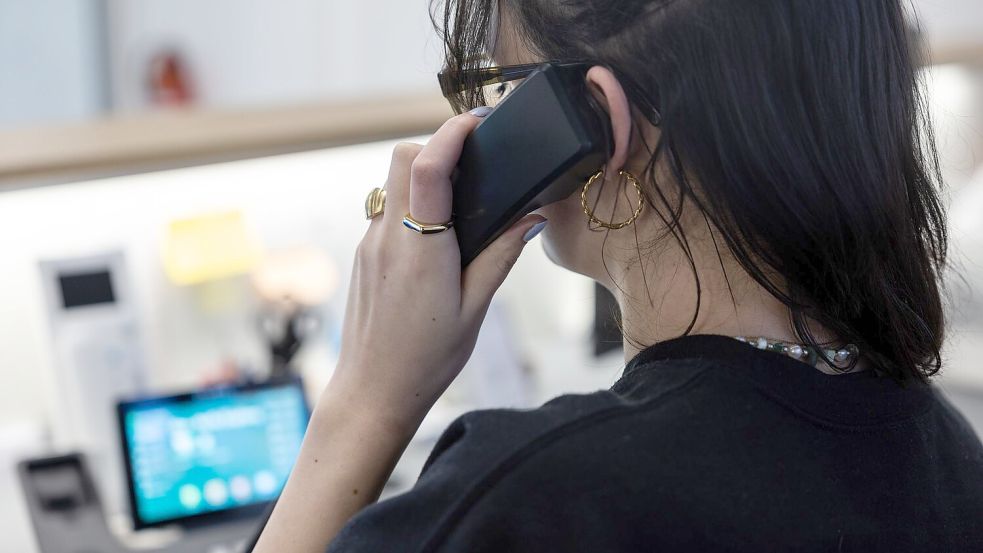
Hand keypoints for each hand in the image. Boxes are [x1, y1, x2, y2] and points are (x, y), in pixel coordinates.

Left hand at [324, 112, 546, 434]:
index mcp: (422, 250)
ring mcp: (369, 244)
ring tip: (457, 204)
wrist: (372, 392)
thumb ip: (501, 257)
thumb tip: (532, 218)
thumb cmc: (426, 359)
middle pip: (401, 158)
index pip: (429, 166)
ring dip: (422, 176)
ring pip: (390, 182)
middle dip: (435, 146)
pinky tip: (434, 238)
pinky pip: (384, 210)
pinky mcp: (363, 255)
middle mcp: (388, 237)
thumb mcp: (475, 310)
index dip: (453, 132)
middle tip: (471, 163)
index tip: (477, 121)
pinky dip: (409, 205)